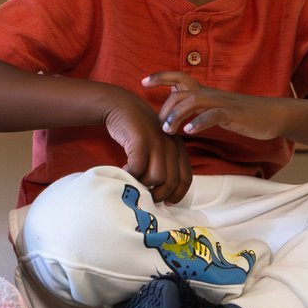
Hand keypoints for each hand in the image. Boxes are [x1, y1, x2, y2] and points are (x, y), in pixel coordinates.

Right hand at [104, 89, 192, 204]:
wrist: (122, 105)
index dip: (178, 194)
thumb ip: (164, 160)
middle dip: (158, 194)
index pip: (186, 178)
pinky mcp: (140, 141)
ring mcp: (156, 142)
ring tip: (133, 180)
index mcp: (179, 148)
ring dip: (143, 183)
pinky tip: (124, 170)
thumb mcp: (157, 143)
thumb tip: (162, 188)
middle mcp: (171, 145)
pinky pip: (138, 167)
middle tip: (146, 197)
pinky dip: (131, 174)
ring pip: (156, 177)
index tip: (167, 202)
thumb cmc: (138, 129)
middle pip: (171, 181)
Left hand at [145, 73, 288, 143]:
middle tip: (160, 126)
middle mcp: (210, 94)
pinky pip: (213, 115)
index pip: (179, 78)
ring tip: (168, 130)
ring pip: (192, 102)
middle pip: (180, 93)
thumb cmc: (242, 115)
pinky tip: (189, 132)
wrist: (272, 115)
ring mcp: (222, 103)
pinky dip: (199, 122)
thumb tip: (176, 116)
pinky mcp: (233, 114)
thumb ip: (197, 109)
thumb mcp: (215, 109)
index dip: (161, 76)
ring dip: (176, 115)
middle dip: (165, 108)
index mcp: (205, 92)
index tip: (143, 81)